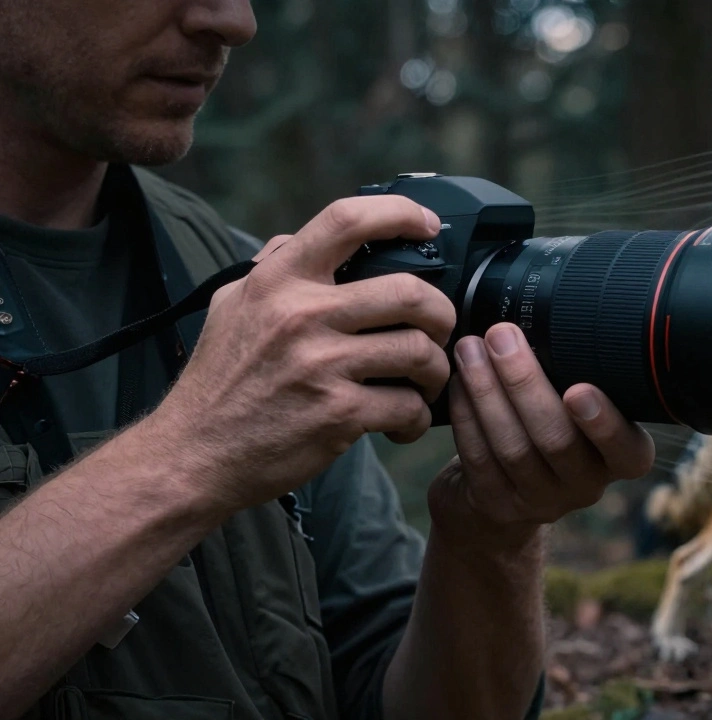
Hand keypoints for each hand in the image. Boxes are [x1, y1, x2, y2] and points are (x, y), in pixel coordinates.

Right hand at [147, 195, 455, 511]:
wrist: (192, 455)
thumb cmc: (218, 382)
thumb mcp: (232, 306)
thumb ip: (272, 270)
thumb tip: (300, 238)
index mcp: (279, 281)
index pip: (347, 220)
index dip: (400, 213)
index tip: (427, 225)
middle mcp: (302, 315)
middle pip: (411, 292)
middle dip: (442, 314)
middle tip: (438, 332)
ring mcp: (323, 365)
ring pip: (421, 352)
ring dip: (436, 372)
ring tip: (424, 384)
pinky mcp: (338, 414)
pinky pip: (408, 406)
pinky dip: (416, 418)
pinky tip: (402, 423)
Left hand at [427, 322, 655, 549]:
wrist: (508, 491)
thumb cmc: (553, 428)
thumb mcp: (581, 410)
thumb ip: (584, 375)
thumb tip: (564, 308)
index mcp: (621, 457)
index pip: (627, 450)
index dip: (605, 424)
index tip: (579, 389)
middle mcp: (587, 485)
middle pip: (557, 440)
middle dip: (524, 383)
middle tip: (501, 336)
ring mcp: (541, 501)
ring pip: (512, 447)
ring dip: (487, 392)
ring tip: (470, 349)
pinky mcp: (498, 505)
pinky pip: (478, 458)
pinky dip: (466, 415)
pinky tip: (458, 382)